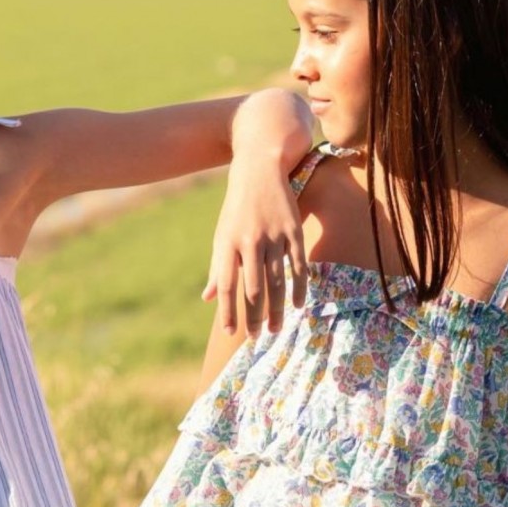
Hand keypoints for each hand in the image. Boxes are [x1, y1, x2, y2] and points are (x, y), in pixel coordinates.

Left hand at [202, 151, 307, 337]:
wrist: (260, 169)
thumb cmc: (237, 208)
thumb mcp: (222, 234)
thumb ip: (218, 268)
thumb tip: (209, 298)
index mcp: (228, 243)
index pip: (227, 285)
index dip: (228, 310)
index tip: (231, 332)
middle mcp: (250, 241)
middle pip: (254, 289)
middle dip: (255, 317)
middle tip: (257, 337)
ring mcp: (274, 235)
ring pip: (277, 281)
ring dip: (277, 309)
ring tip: (276, 329)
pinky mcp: (293, 230)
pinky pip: (298, 266)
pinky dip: (298, 288)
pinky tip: (297, 305)